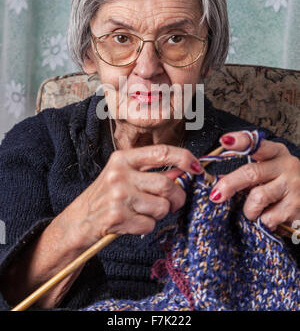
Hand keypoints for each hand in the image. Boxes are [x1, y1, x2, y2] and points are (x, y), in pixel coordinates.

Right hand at [58, 145, 202, 249]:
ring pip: (162, 207)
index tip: (197, 167)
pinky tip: (133, 222)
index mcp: (123, 158)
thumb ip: (150, 170)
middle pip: (167, 184)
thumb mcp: (124, 174)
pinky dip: (146, 226)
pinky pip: (150, 225)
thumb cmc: (106, 195)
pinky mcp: (117, 218)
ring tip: (145, 211)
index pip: (162, 152)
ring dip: (160, 214)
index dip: (185, 158)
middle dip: (178, 197)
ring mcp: (118, 196)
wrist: (79, 220)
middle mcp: (120, 174)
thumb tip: (185, 168)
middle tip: (174, 202)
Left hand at [208, 131, 299, 230]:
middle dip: (229, 184)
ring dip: (249, 209)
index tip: (225, 140)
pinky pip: (267, 218)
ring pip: (257, 198)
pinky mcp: (296, 208)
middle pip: (251, 173)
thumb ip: (248, 174)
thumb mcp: (269, 172)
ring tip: (255, 211)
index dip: (241, 142)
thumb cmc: (283, 186)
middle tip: (216, 196)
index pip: (257, 144)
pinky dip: (263, 222)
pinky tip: (272, 218)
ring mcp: (294, 187)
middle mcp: (287, 166)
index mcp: (277, 153)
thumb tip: (217, 183)